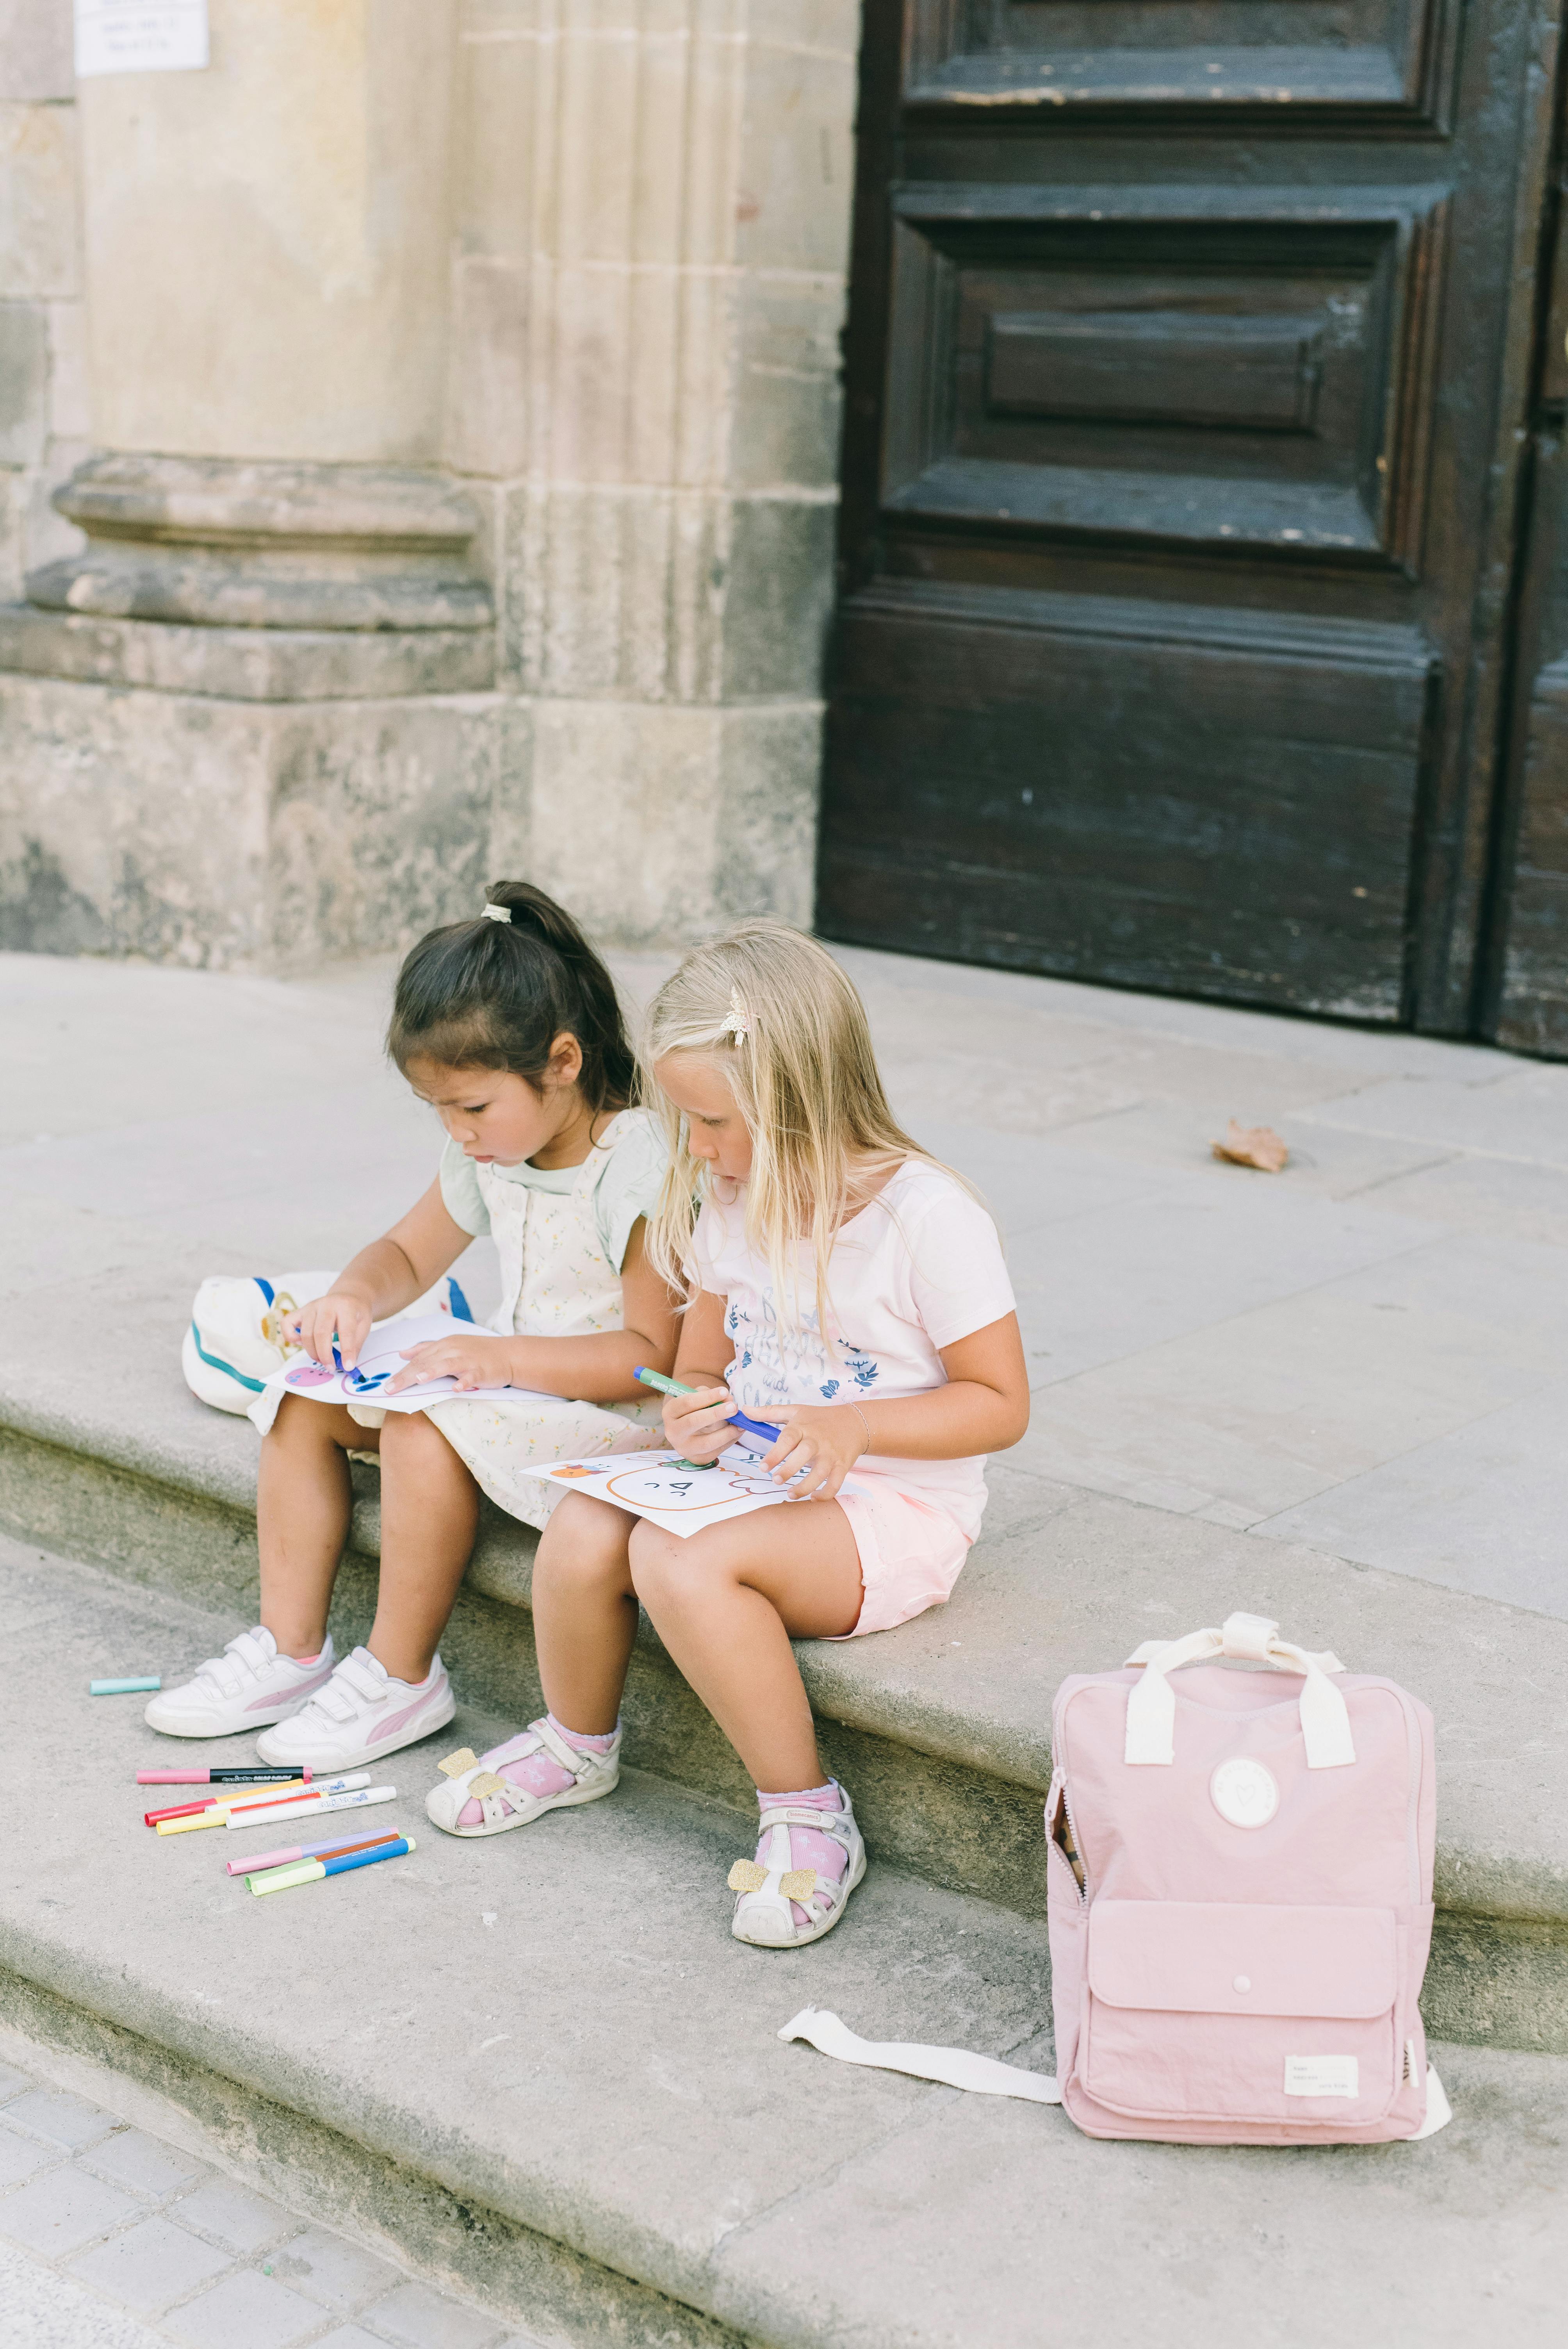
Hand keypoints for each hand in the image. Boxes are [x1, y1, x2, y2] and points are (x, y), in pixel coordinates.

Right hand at [285, 1289, 374, 1369]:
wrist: (347, 1295)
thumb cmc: (355, 1312)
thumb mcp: (364, 1326)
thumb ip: (355, 1345)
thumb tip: (347, 1366)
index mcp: (346, 1306)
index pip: (345, 1331)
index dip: (347, 1351)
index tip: (348, 1366)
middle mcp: (326, 1304)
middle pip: (320, 1333)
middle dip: (325, 1355)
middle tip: (331, 1367)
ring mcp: (311, 1307)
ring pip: (305, 1333)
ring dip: (312, 1352)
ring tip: (322, 1359)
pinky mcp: (300, 1311)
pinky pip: (287, 1324)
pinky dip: (291, 1337)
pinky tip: (303, 1344)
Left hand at [385, 1334, 513, 1394]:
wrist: (507, 1354)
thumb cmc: (476, 1352)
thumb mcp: (449, 1345)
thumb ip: (425, 1349)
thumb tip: (402, 1353)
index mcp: (443, 1345)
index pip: (418, 1360)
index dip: (401, 1373)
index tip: (386, 1386)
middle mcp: (453, 1350)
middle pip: (426, 1363)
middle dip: (407, 1376)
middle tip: (390, 1389)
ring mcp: (467, 1360)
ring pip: (447, 1365)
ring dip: (432, 1372)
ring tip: (418, 1380)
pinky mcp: (481, 1370)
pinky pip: (471, 1376)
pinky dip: (464, 1381)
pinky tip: (456, 1389)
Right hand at [663, 1383, 738, 1463]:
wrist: (689, 1433)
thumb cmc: (694, 1410)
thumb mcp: (697, 1398)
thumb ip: (710, 1395)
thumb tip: (728, 1399)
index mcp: (670, 1412)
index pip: (687, 1403)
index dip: (707, 1397)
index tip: (724, 1391)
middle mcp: (673, 1432)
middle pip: (693, 1422)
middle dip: (716, 1413)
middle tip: (733, 1407)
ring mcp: (684, 1448)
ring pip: (706, 1442)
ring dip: (726, 1432)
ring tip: (740, 1423)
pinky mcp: (697, 1459)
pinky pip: (716, 1451)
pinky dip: (730, 1441)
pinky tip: (738, 1431)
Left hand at [760, 1404, 867, 1502]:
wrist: (854, 1422)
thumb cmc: (818, 1418)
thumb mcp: (795, 1411)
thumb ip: (769, 1413)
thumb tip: (743, 1410)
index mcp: (803, 1427)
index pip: (788, 1439)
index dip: (775, 1454)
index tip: (763, 1467)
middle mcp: (818, 1440)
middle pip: (804, 1455)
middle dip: (789, 1469)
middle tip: (776, 1481)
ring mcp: (831, 1454)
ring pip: (820, 1473)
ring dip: (805, 1486)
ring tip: (790, 1494)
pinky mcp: (843, 1466)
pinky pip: (836, 1483)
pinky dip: (825, 1494)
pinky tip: (812, 1498)